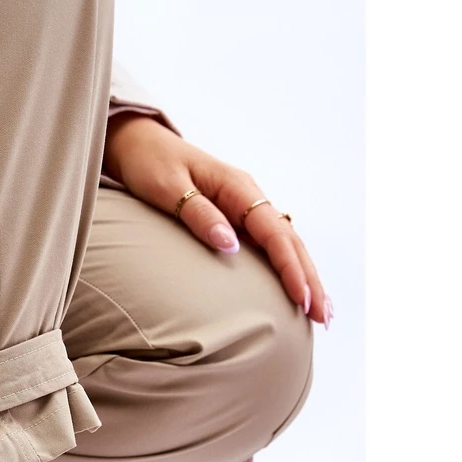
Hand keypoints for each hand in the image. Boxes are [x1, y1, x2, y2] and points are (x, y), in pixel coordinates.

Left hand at [103, 113, 332, 326]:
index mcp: (236, 187)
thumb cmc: (150, 164)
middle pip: (289, 240)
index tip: (301, 297)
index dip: (290, 267)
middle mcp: (248, 196)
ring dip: (304, 276)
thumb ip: (199, 214)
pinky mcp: (236, 216)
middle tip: (323, 317)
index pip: (273, 232)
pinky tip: (296, 286)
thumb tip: (230, 244)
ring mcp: (244, 207)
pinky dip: (286, 266)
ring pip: (284, 243)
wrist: (139, 144)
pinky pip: (269, 243)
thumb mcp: (168, 187)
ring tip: (321, 311)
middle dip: (309, 279)